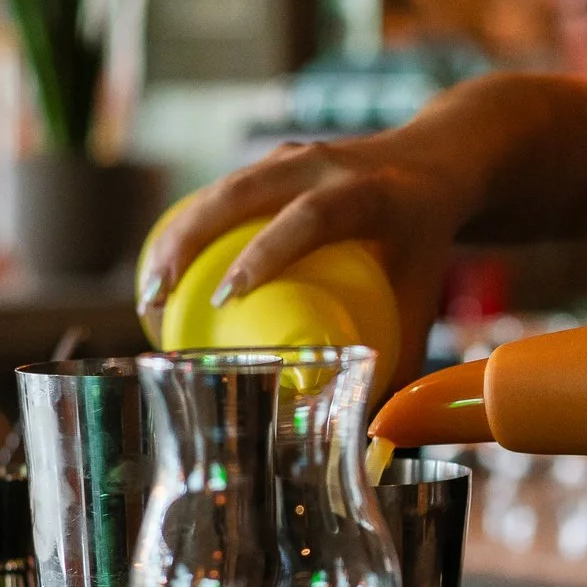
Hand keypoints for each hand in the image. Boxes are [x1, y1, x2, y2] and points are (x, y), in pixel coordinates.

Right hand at [138, 131, 466, 374]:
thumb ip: (399, 357)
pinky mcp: (275, 160)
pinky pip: (224, 193)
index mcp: (367, 195)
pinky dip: (191, 228)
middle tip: (158, 298)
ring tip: (150, 293)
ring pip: (223, 190)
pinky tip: (166, 270)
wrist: (436, 162)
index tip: (229, 297)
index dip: (266, 252)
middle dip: (191, 242)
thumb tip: (372, 431)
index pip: (311, 217)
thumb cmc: (424, 238)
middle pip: (243, 192)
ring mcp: (296, 156)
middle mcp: (325, 166)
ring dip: (177, 237)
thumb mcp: (422, 291)